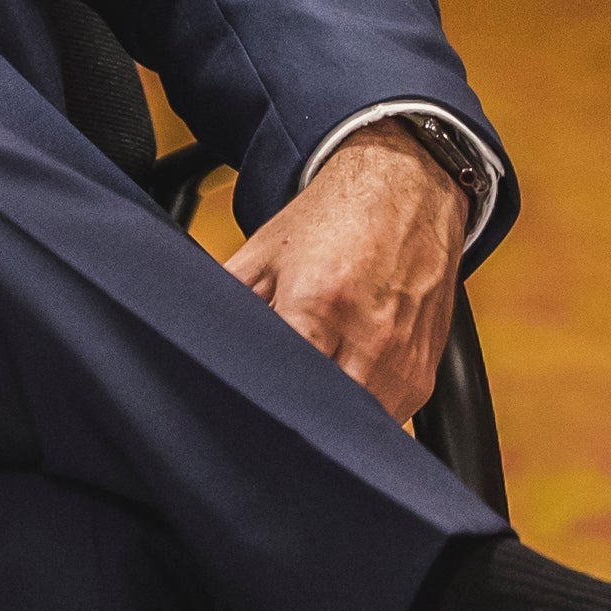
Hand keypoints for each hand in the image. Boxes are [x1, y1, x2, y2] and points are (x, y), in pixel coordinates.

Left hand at [221, 122, 465, 425]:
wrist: (407, 185)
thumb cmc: (334, 217)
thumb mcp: (265, 252)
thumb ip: (227, 299)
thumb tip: (188, 341)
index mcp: (318, 304)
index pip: (282, 387)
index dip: (257, 400)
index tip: (240, 401)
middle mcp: (367, 335)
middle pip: (318, 416)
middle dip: (291, 416)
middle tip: (267, 408)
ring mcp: (400, 357)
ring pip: (354, 426)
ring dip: (328, 420)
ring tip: (306, 398)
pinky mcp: (422, 371)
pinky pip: (387, 418)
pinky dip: (359, 413)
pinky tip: (342, 386)